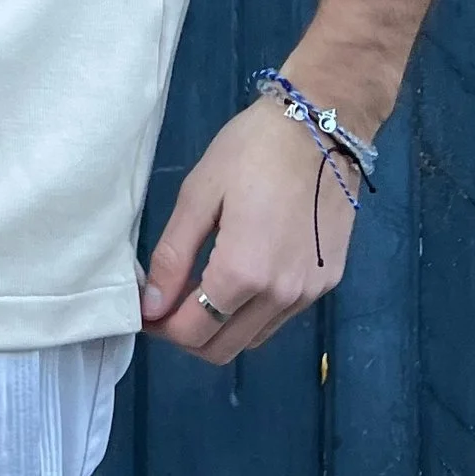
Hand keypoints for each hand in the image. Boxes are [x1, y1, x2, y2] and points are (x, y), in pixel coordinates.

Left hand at [139, 92, 364, 365]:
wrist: (322, 126)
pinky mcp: (328, 282)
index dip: (161, 329)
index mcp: (243, 273)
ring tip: (200, 290)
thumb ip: (173, 256)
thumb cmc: (252, 150)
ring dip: (220, 328)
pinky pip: (280, 318)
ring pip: (253, 339)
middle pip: (223, 349)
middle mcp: (280, 296)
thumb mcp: (199, 194)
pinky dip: (252, 314)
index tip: (146, 311)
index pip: (193, 332)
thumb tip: (151, 307)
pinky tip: (240, 279)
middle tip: (167, 304)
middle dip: (187, 335)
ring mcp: (309, 292)